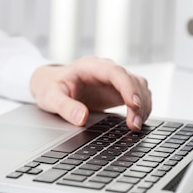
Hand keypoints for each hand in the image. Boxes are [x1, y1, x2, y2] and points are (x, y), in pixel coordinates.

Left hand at [30, 56, 151, 130]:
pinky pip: (138, 95)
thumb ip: (65, 107)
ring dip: (142, 106)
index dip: (127, 87)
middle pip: (132, 80)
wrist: (50, 84)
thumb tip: (81, 118)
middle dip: (138, 101)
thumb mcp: (51, 97)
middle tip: (134, 124)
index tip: (133, 103)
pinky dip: (141, 108)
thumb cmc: (50, 87)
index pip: (115, 72)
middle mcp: (105, 70)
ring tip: (135, 126)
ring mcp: (113, 80)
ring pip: (139, 87)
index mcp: (90, 67)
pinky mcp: (118, 90)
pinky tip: (137, 122)